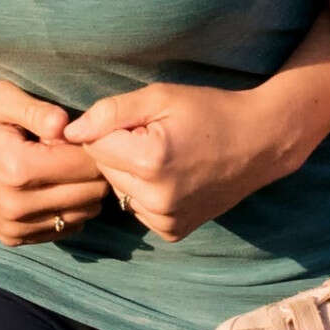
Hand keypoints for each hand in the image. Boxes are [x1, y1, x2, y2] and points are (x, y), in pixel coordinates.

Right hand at [0, 76, 118, 247]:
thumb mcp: (1, 96)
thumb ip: (38, 110)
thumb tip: (68, 126)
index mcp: (18, 169)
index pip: (88, 166)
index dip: (93, 146)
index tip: (81, 133)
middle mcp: (17, 205)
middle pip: (91, 193)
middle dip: (93, 169)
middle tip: (75, 149)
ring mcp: (13, 226)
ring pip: (83, 215)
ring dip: (83, 191)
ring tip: (62, 166)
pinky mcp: (10, 236)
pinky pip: (62, 229)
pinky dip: (67, 208)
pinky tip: (50, 186)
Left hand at [62, 72, 329, 240]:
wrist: (261, 143)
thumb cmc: (210, 111)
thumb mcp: (160, 97)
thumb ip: (109, 112)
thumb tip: (69, 133)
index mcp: (150, 162)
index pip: (93, 145)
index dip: (111, 128)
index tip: (140, 122)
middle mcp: (156, 199)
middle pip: (103, 171)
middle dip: (118, 152)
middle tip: (156, 137)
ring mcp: (165, 220)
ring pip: (118, 191)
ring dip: (130, 174)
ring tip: (166, 157)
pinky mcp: (173, 232)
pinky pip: (138, 208)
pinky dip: (146, 193)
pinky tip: (173, 177)